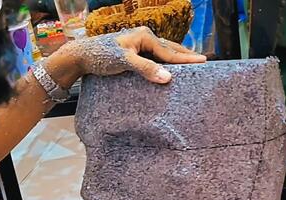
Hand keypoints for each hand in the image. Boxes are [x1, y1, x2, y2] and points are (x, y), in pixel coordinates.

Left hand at [71, 27, 205, 82]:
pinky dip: (166, 60)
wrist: (82, 56)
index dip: (186, 59)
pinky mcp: (135, 52)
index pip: (170, 51)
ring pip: (164, 51)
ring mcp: (140, 44)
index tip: (202, 61)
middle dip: (186, 54)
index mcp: (144, 36)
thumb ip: (146, 69)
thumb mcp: (124, 61)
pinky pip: (156, 56)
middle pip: (170, 48)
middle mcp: (144, 37)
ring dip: (177, 56)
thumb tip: (168, 78)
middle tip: (203, 59)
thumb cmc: (101, 56)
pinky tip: (169, 65)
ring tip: (191, 61)